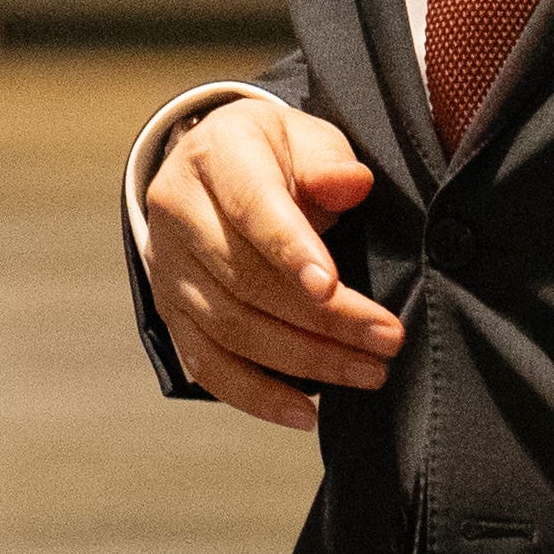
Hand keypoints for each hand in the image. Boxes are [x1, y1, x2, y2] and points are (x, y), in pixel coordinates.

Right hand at [140, 97, 404, 429]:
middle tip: (387, 339)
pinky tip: (305, 414)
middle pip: (246, 278)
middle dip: (323, 318)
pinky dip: (256, 395)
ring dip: (304, 360)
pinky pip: (206, 364)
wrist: (216, 165)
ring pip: (230, 328)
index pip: (252, 207)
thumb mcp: (306, 140)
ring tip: (366, 373)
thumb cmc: (277, 154)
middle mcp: (177, 211)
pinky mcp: (170, 312)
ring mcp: (166, 267)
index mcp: (214, 156)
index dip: (291, 249)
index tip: (333, 287)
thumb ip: (329, 164)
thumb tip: (353, 184)